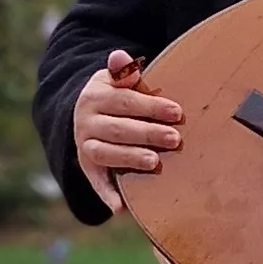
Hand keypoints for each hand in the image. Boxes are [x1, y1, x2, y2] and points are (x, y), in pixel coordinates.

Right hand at [73, 49, 184, 211]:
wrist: (86, 115)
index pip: (126, 101)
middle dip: (147, 133)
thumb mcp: (115, 80)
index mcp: (96, 96)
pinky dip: (106, 195)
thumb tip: (120, 55)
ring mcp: (84, 146)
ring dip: (129, 158)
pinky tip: (121, 207)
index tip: (178, 113)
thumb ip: (122, 72)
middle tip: (175, 139)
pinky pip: (95, 182)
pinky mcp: (87, 168)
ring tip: (154, 162)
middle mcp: (85, 122)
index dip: (152, 106)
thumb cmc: (114, 96)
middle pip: (118, 128)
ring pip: (105, 153)